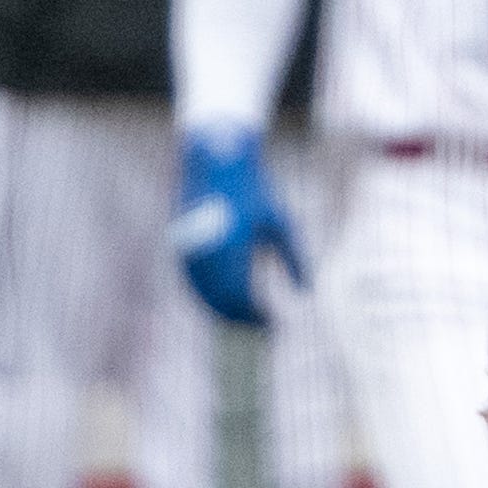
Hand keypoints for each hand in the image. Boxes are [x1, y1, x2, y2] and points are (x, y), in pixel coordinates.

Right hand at [168, 127, 306, 325]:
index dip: (258, 317)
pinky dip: (209, 300)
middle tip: (266, 328)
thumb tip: (307, 291)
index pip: (241, 298)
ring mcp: (189, 250)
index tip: (277, 324)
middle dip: (242, 320)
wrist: (214, 159)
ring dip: (224, 313)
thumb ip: (295, 257)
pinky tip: (226, 306)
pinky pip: (192, 284)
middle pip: (220, 302)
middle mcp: (205, 253)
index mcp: (231, 248)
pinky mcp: (180, 247)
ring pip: (203, 296)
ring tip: (249, 321)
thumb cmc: (253, 190)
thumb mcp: (281, 221)